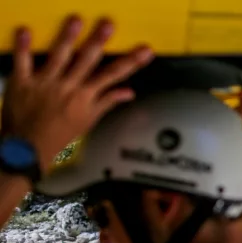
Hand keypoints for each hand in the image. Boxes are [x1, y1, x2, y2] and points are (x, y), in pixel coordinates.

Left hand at [1, 17, 153, 172]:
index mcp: (85, 97)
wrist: (28, 147)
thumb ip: (107, 102)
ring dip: (67, 38)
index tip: (144, 51)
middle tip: (108, 25)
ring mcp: (45, 83)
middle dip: (98, 42)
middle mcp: (67, 88)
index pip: (113, 76)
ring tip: (76, 21)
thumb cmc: (58, 135)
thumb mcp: (88, 121)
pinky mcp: (23, 82)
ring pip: (59, 57)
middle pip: (87, 61)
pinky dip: (23, 47)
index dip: (131, 62)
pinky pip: (22, 62)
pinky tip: (26, 32)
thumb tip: (127, 93)